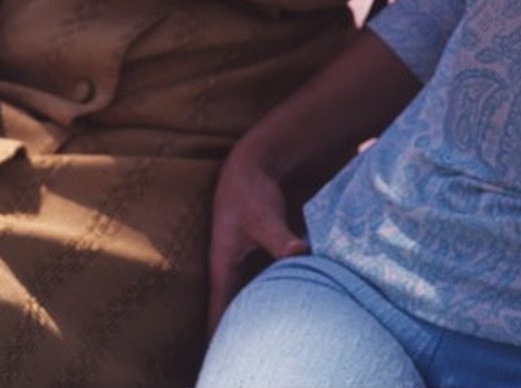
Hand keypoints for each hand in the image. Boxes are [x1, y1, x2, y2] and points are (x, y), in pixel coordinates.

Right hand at [206, 136, 309, 333]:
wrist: (251, 165)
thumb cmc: (252, 191)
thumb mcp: (265, 216)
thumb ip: (281, 238)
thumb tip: (301, 252)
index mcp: (223, 266)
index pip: (218, 312)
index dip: (220, 336)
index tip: (227, 355)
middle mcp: (227, 269)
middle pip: (230, 310)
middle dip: (239, 331)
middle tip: (254, 350)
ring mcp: (238, 263)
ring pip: (244, 298)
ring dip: (253, 311)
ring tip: (268, 333)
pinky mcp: (252, 255)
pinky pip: (256, 284)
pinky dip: (266, 293)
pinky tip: (281, 300)